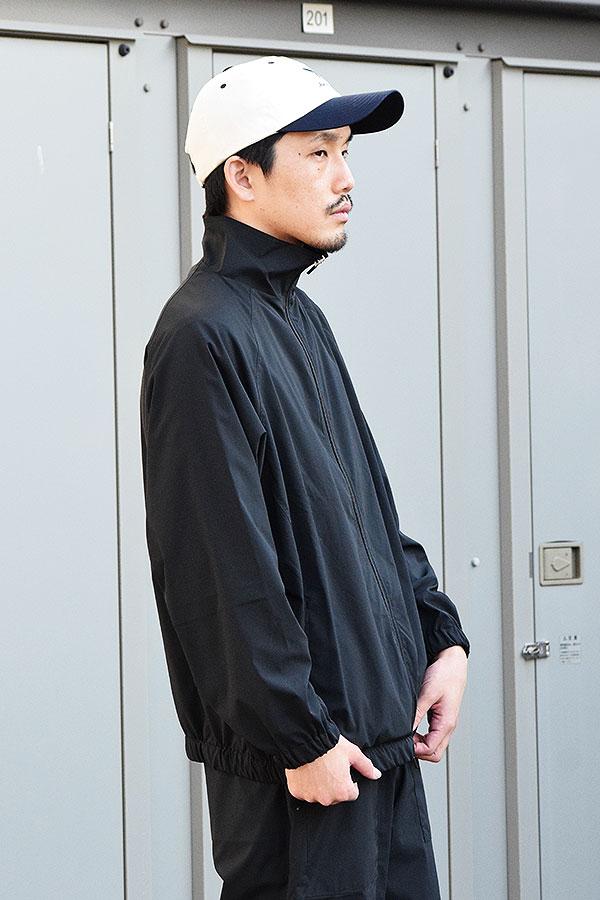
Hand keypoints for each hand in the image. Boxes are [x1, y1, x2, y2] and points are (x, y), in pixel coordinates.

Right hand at [285, 734, 381, 805]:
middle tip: (330, 768)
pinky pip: (304, 792)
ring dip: (319, 786)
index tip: (343, 771)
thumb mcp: (352, 753)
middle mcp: (327, 798)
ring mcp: (311, 797)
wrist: (304, 740)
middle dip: (334, 785)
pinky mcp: (297, 792)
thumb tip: (377, 775)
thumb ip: (366, 766)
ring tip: (317, 768)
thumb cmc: (330, 746)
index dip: (349, 781)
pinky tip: (306, 771)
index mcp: (343, 791)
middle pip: (335, 796)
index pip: (352, 793)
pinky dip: (305, 785)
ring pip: (319, 794)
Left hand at [412, 645, 467, 762]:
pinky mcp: (441, 717)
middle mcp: (448, 726)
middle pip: (435, 753)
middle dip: (418, 751)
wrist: (453, 661)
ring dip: (420, 744)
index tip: (401, 741)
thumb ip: (417, 714)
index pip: (431, 750)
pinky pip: (433, 735)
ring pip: (434, 745)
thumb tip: (405, 731)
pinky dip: (422, 736)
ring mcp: (445, 722)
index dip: (415, 749)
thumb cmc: (444, 674)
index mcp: (447, 723)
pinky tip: (412, 727)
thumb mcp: (427, 693)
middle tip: (403, 740)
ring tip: (406, 733)